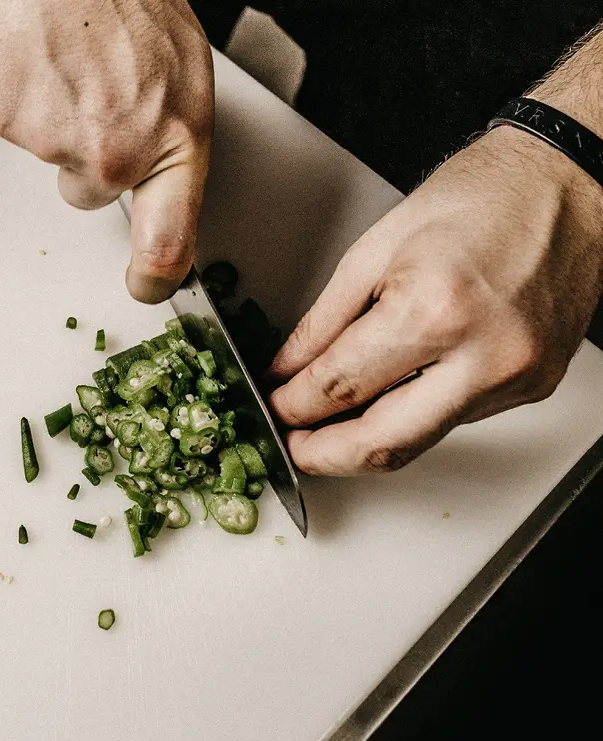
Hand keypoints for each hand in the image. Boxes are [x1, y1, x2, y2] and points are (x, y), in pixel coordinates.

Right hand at [0, 0, 213, 302]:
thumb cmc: (132, 0)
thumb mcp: (184, 75)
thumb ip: (169, 142)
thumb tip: (154, 186)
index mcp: (173, 142)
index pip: (168, 245)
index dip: (154, 278)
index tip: (146, 286)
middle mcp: (116, 154)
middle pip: (89, 194)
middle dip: (89, 158)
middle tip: (99, 98)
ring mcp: (59, 142)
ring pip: (53, 157)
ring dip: (60, 121)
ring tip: (76, 64)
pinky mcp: (12, 121)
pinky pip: (19, 126)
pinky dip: (28, 100)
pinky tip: (46, 61)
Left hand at [268, 126, 602, 474]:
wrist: (567, 182)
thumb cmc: (480, 197)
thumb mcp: (375, 249)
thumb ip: (322, 322)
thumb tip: (288, 371)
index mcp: (434, 309)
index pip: (341, 387)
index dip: (294, 407)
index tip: (276, 408)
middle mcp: (483, 355)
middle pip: (383, 444)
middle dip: (324, 455)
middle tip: (294, 445)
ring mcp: (514, 377)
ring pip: (419, 442)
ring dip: (365, 442)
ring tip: (330, 426)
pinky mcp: (532, 386)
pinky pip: (454, 421)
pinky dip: (411, 417)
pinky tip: (388, 400)